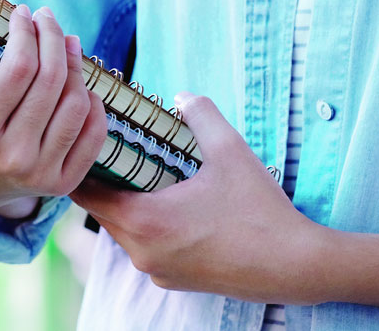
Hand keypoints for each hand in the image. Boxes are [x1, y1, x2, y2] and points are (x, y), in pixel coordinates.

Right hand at [0, 5, 107, 212]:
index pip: (17, 71)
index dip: (26, 35)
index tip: (23, 14)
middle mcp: (13, 157)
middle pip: (50, 82)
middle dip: (53, 39)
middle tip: (47, 19)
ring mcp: (42, 173)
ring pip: (76, 104)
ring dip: (76, 66)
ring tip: (66, 44)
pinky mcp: (65, 182)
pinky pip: (94, 133)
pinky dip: (94, 103)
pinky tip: (80, 83)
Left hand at [70, 92, 330, 303]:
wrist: (295, 267)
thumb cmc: (260, 211)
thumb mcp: (230, 151)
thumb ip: (200, 116)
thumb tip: (182, 96)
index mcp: (143, 221)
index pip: (86, 191)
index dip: (84, 163)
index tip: (89, 141)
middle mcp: (140, 252)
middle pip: (102, 211)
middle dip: (107, 182)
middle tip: (118, 151)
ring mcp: (155, 271)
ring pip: (124, 231)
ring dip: (128, 205)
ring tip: (145, 176)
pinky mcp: (172, 281)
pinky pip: (146, 248)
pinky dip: (150, 227)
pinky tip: (172, 206)